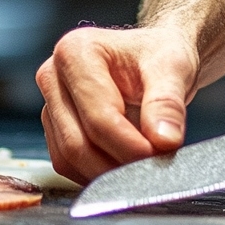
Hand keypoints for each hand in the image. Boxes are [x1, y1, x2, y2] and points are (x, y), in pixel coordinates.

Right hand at [36, 25, 199, 184]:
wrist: (156, 55)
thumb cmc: (161, 53)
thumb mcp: (174, 68)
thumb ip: (168, 103)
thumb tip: (165, 140)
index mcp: (76, 52)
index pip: (98, 117)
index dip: (130, 144)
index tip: (158, 153)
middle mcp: (53, 76)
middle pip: (77, 142)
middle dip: (117, 162)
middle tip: (153, 165)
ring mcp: (50, 104)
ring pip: (68, 158)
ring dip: (107, 172)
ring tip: (143, 164)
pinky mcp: (54, 126)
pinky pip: (68, 164)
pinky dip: (97, 172)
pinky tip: (126, 164)